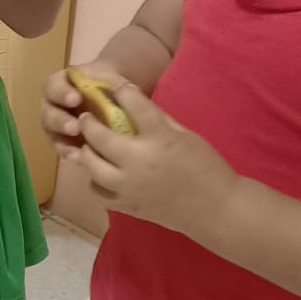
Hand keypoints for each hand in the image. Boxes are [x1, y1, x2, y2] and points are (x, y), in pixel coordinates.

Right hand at [42, 61, 122, 158]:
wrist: (117, 100)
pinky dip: (70, 154)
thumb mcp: (112, 77)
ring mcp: (58, 126)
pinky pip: (63, 150)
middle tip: (76, 127)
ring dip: (64, 141)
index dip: (62, 92)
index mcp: (62, 83)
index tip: (76, 98)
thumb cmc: (110, 84)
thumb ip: (111, 82)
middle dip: (60, 121)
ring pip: (52, 133)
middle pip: (49, 113)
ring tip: (79, 147)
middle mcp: (55, 105)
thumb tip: (122, 90)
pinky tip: (80, 159)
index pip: (53, 86)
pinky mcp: (65, 143)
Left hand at [75, 82, 238, 239]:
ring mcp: (129, 186)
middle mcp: (138, 162)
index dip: (122, 93)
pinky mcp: (126, 206)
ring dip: (86, 152)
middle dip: (88, 123)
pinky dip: (94, 180)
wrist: (215, 209)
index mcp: (160, 139)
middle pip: (99, 137)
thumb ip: (159, 119)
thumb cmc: (206, 167)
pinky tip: (100, 173)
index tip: (117, 90)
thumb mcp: (186, 135)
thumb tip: (135, 103)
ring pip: (90, 166)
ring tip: (88, 146)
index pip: (133, 106)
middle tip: (85, 117)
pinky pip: (97, 192)